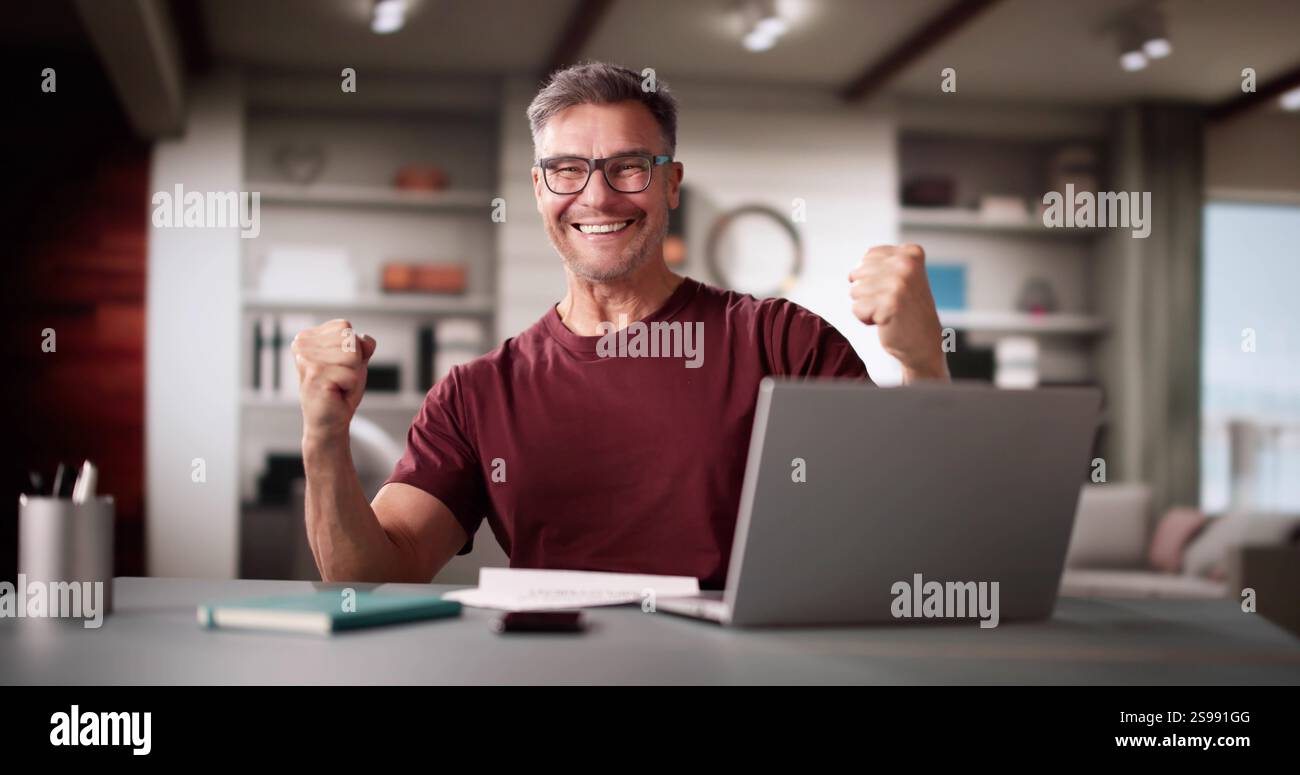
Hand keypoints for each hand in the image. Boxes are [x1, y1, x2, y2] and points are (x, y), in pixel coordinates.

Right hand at [292, 319, 376, 440]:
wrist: (329, 421)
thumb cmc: (339, 390)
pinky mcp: (315, 374)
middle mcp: (302, 344)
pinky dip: (350, 386)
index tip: (339, 365)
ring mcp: (306, 359)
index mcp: (307, 336)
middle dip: (353, 362)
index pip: (344, 326)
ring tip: (337, 384)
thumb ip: (362, 346)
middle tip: (339, 377)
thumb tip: (367, 339)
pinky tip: (335, 392)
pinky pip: (352, 374)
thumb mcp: (354, 362)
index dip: (353, 348)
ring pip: (352, 356)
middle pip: (350, 340)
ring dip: (352, 374)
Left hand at [849, 243, 947, 380]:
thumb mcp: (902, 276)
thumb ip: (881, 263)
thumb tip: (852, 273)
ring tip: (889, 311)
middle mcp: (906, 264)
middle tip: (891, 303)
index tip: (895, 289)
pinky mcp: (889, 304)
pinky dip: (866, 318)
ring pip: (855, 291)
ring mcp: (898, 283)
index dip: (873, 277)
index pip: (868, 257)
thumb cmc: (908, 310)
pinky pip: (857, 308)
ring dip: (867, 306)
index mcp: (911, 253)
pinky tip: (885, 321)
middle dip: (868, 292)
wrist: (924, 342)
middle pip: (858, 273)